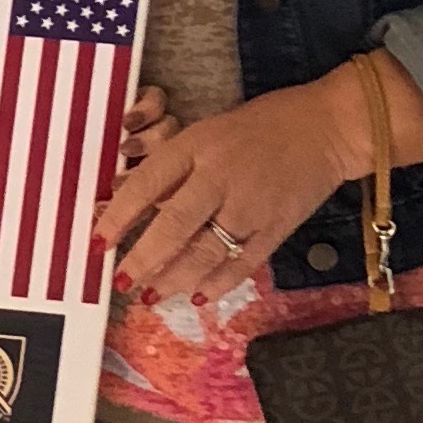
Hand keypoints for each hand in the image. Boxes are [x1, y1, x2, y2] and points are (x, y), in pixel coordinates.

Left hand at [96, 71, 367, 304]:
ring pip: (206, 251)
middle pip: (174, 223)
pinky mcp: (277, 228)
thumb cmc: (259, 125)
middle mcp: (221, 176)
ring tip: (151, 296)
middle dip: (143, 258)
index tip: (97, 241)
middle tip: (120, 282)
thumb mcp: (208, 131)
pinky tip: (197, 296)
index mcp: (198, 146)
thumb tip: (132, 199)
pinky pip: (242, 263)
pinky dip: (218, 283)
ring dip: (175, 277)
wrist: (325, 128)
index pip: (148, 183)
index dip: (119, 215)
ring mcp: (251, 205)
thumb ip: (174, 166)